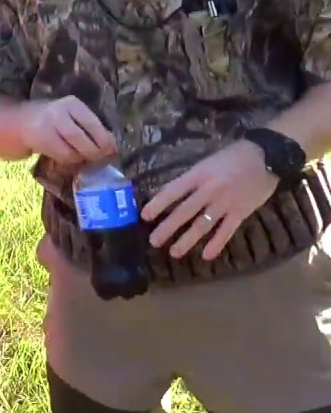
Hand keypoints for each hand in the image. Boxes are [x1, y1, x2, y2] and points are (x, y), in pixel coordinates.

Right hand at [21, 96, 118, 163]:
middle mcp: (57, 113)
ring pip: (70, 150)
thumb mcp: (72, 115)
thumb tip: (113, 147)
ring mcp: (46, 128)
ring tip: (87, 159)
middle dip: (94, 151)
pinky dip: (70, 161)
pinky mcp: (40, 142)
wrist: (21, 122)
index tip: (113, 150)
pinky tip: (73, 160)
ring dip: (81, 158)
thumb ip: (90, 127)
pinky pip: (61, 156)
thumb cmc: (55, 120)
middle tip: (101, 158)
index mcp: (71, 104)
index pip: (92, 123)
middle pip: (79, 137)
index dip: (104, 138)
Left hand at [141, 140, 276, 260]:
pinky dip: (216, 244)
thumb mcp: (207, 162)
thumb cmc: (234, 156)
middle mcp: (209, 190)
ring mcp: (225, 203)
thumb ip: (190, 178)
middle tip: (153, 242)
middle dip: (167, 228)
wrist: (268, 156)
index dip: (158, 204)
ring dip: (187, 240)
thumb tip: (167, 193)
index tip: (145, 216)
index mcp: (199, 175)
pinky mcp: (241, 212)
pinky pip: (226, 231)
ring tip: (174, 252)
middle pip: (184, 212)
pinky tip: (206, 256)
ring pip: (202, 225)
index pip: (173, 191)